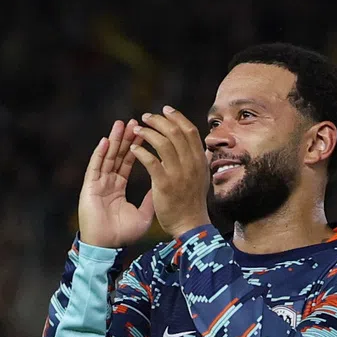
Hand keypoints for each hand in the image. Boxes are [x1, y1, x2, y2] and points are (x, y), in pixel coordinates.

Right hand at [77, 119, 153, 247]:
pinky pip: (96, 168)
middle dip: (126, 138)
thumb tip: (164, 184)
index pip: (128, 162)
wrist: (106, 248)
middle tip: (135, 121)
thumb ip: (152, 198)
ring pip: (107, 157)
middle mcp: (107, 182)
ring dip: (115, 140)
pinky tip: (106, 141)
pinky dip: (101, 154)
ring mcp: (98, 183)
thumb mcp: (144, 214)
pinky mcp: (90, 188)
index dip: (136, 147)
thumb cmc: (123, 234)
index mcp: (118, 187)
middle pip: (118, 155)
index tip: (146, 133)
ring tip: (121, 124)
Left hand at [130, 106, 210, 238]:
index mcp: (201, 161)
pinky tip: (134, 149)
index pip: (190, 131)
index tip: (165, 110)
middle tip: (145, 117)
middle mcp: (192, 164)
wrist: (190, 226)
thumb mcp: (202, 178)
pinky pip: (151, 161)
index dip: (177, 117)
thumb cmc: (192, 203)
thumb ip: (200, 162)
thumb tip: (203, 147)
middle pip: (176, 132)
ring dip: (147, 132)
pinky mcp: (165, 184)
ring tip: (136, 130)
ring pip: (163, 142)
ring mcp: (179, 174)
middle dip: (158, 120)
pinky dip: (141, 151)